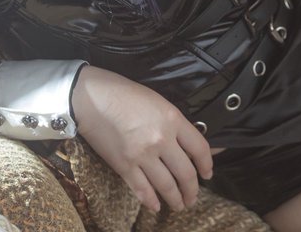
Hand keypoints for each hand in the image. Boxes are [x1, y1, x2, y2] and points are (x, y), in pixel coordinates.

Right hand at [71, 65, 212, 212]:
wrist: (92, 98)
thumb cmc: (125, 94)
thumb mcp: (158, 102)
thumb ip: (174, 123)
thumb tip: (186, 144)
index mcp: (173, 120)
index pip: (200, 148)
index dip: (207, 164)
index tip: (208, 174)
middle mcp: (161, 139)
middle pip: (186, 172)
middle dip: (192, 190)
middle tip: (193, 198)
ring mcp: (143, 155)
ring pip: (166, 185)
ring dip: (175, 199)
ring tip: (178, 205)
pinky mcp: (124, 166)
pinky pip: (142, 189)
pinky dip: (150, 200)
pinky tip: (155, 206)